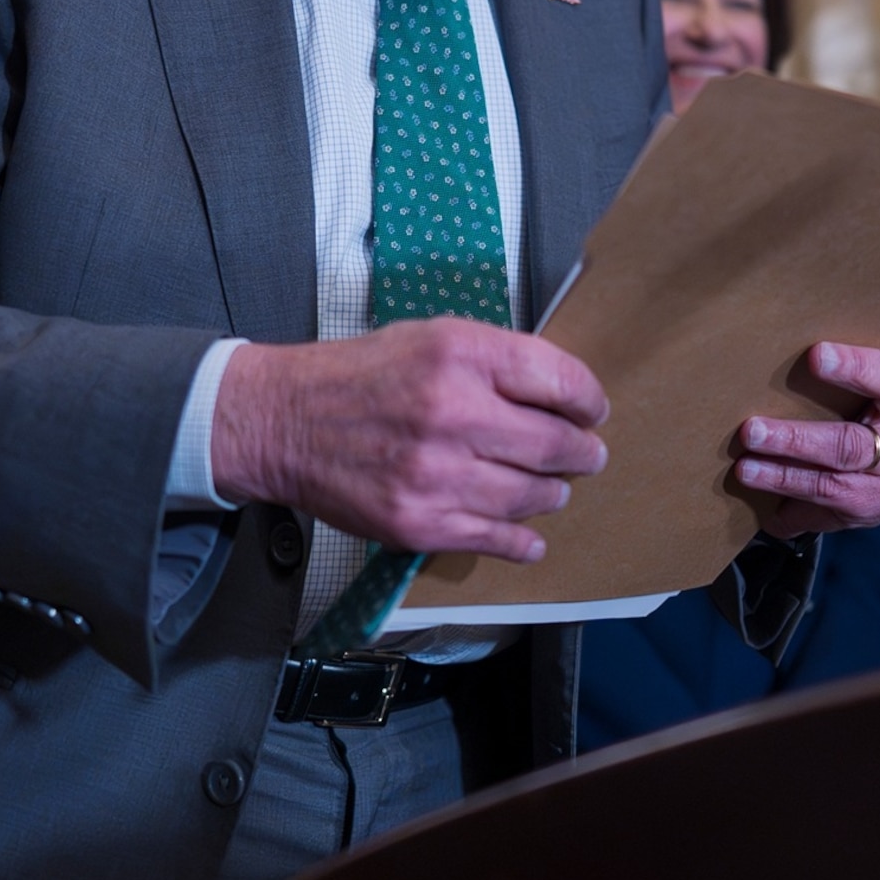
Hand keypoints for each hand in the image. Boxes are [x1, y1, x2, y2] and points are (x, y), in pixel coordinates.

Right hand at [210, 318, 610, 563]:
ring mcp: (436, 474)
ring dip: (553, 493)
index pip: (557, 379)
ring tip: (556, 488)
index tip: (593, 411)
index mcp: (459, 355)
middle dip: (582, 452)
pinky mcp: (418, 522)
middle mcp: (451, 412)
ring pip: (530, 496)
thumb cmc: (361, 375)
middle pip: (553, 444)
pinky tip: (532, 538)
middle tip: (588, 455)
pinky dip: (522, 541)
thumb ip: (495, 360)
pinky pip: (493, 540)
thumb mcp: (431, 337)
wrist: (286, 422)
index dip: (587, 399)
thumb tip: (558, 394)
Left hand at [734, 295, 879, 537]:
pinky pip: (828, 517)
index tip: (816, 355)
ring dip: (786, 477)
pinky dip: (794, 513)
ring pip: (836, 487)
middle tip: (750, 430)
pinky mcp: (870, 513)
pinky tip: (767, 512)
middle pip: (851, 445)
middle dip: (798, 439)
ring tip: (744, 469)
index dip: (860, 369)